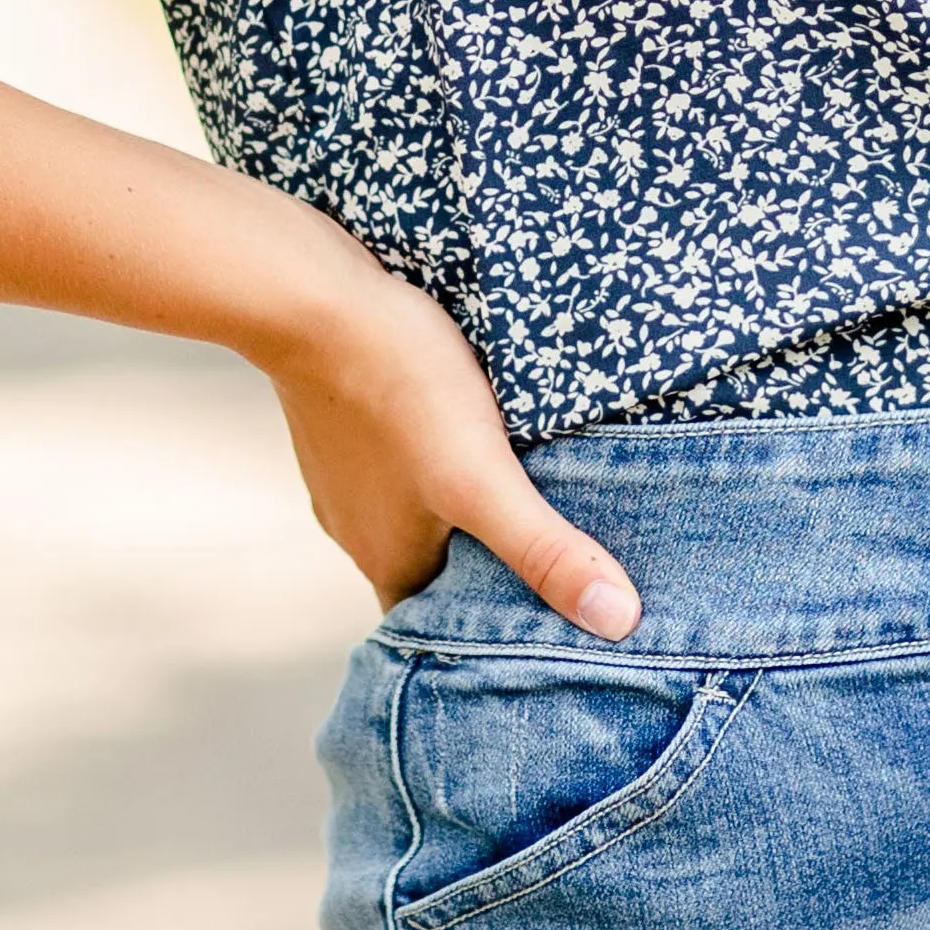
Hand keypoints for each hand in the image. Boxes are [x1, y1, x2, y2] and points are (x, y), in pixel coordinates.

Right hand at [262, 264, 641, 636]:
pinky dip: (430, 458)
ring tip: (518, 487)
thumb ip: (544, 549)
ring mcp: (341, 478)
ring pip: (413, 513)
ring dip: (458, 508)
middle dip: (485, 565)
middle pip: (431, 571)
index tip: (545, 621)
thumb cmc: (399, 386)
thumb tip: (618, 622)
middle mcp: (356, 532)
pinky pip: (395, 461)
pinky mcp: (340, 425)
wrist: (311, 300)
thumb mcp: (483, 476)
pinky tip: (461, 426)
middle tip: (550, 550)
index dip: (488, 629)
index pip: (441, 628)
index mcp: (390, 563)